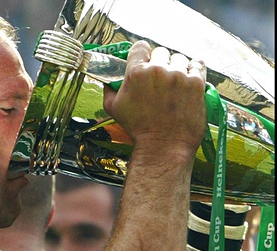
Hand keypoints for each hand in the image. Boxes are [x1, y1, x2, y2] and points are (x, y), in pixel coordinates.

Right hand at [103, 40, 206, 158]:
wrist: (163, 146)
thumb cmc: (138, 129)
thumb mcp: (113, 108)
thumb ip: (109, 88)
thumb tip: (109, 79)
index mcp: (136, 73)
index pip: (140, 47)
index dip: (142, 54)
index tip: (145, 61)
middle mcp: (158, 70)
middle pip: (161, 52)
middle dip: (160, 63)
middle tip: (159, 79)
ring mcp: (179, 75)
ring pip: (179, 58)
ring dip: (177, 68)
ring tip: (174, 83)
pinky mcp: (197, 83)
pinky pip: (198, 65)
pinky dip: (194, 71)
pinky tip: (189, 80)